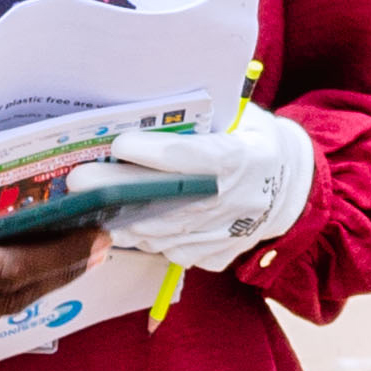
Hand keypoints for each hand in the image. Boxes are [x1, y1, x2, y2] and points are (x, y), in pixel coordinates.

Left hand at [97, 111, 315, 271]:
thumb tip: (144, 114)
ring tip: (87, 204)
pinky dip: (144, 237)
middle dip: (116, 189)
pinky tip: (126, 221)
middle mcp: (232, 201)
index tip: (119, 142)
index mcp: (242, 159)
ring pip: (158, 232)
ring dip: (120, 218)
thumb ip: (204, 120)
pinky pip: (168, 250)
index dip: (153, 152)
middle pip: (163, 199)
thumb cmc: (256, 144)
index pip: (191, 157)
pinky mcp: (214, 256)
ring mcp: (223, 234)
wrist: (293, 190)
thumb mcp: (243, 120)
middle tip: (77, 180)